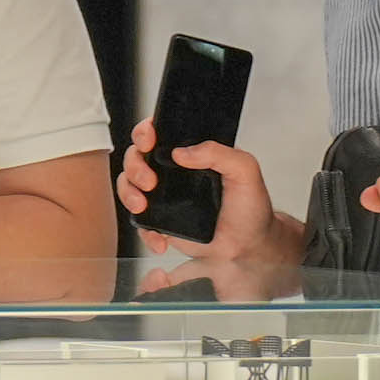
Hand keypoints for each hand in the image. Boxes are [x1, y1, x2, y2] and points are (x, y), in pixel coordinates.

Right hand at [117, 117, 278, 248]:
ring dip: (129, 193)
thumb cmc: (250, 208)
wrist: (249, 247)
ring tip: (143, 205)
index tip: (148, 141)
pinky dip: (144, 231)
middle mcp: (174, 172)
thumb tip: (184, 151)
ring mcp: (164, 196)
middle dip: (134, 166)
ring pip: (129, 185)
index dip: (146, 132)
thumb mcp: (245, 171)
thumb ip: (219, 152)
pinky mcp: (161, 222)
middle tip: (149, 180)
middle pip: (136, 157)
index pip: (161, 133)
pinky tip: (161, 237)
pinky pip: (139, 222)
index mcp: (192, 153)